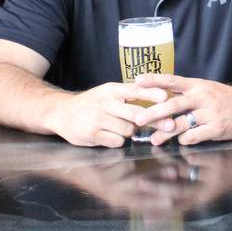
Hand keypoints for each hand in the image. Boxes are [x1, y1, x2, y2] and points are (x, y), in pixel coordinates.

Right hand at [45, 82, 169, 147]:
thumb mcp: (108, 93)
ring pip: (127, 130)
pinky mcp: (92, 134)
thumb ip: (129, 96)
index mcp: (111, 90)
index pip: (134, 89)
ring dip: (130, 132)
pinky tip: (109, 135)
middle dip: (154, 120)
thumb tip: (158, 102)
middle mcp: (104, 102)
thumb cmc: (92, 103)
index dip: (150, 93)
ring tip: (123, 128)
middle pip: (135, 113)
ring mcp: (97, 119)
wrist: (62, 113)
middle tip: (169, 125)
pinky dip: (117, 140)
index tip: (165, 96)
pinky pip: (116, 141)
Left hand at [131, 74, 231, 145]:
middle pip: (173, 104)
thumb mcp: (204, 88)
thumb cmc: (222, 97)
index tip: (137, 81)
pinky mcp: (217, 128)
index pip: (171, 80)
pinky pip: (195, 135)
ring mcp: (210, 113)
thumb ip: (183, 92)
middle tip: (139, 119)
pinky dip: (186, 139)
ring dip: (165, 133)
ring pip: (182, 123)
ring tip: (154, 140)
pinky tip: (182, 141)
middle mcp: (202, 97)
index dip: (154, 80)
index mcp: (196, 85)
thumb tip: (157, 95)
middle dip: (154, 112)